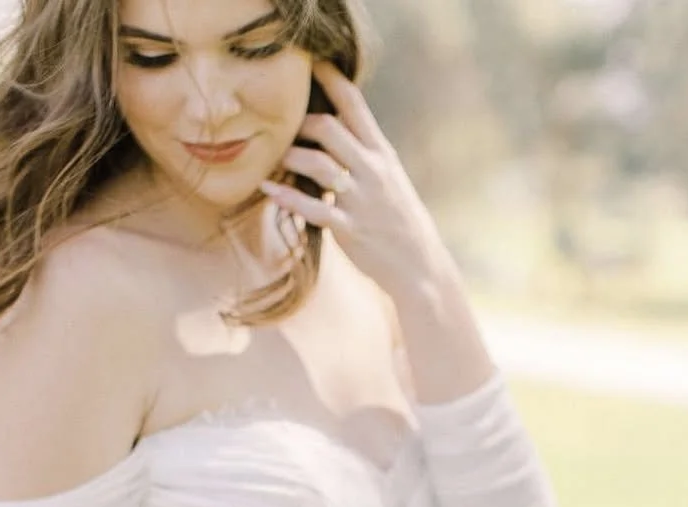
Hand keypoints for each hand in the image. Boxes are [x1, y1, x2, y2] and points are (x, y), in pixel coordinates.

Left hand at [260, 58, 444, 298]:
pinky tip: (268, 190)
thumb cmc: (398, 219)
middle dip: (302, 123)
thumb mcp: (389, 177)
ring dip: (291, 157)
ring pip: (319, 165)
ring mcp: (361, 200)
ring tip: (275, 157)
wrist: (419, 264)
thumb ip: (365, 152)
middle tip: (284, 126)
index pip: (355, 105)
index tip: (311, 62)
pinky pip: (314, 209)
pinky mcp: (350, 229)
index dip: (331, 79)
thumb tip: (336, 126)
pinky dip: (287, 198)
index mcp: (381, 153)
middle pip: (330, 129)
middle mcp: (373, 171)